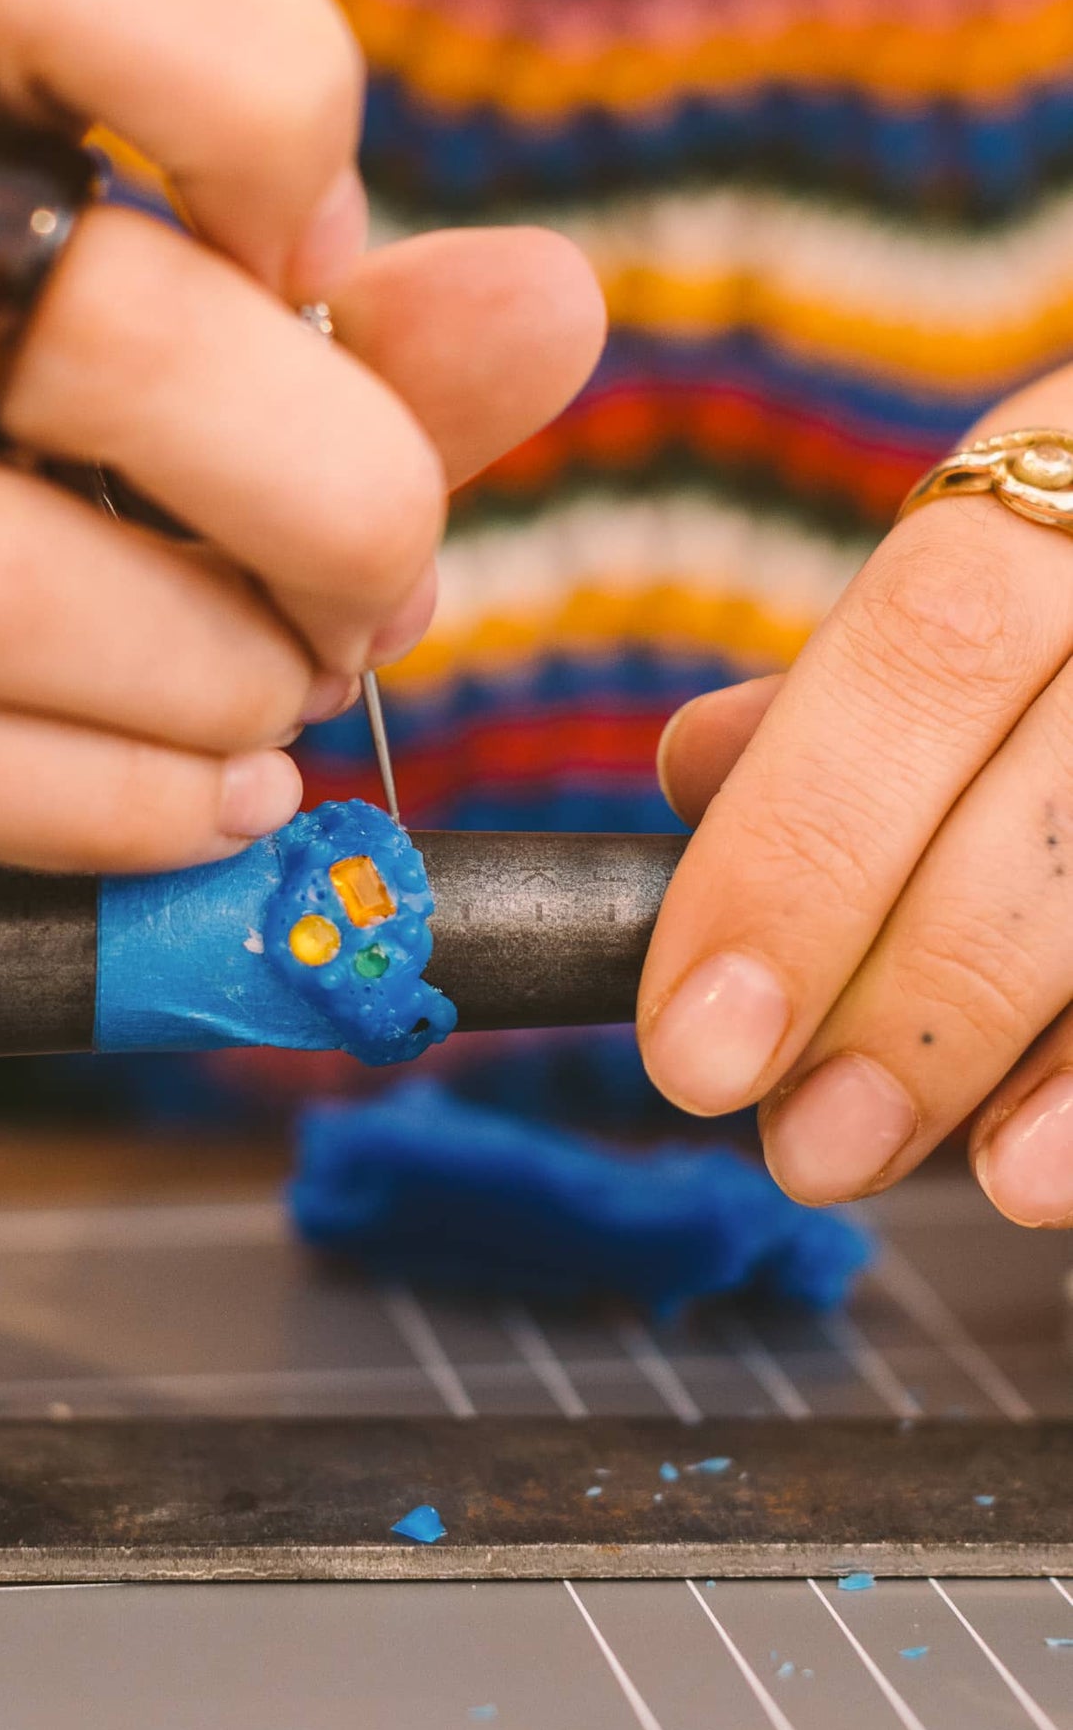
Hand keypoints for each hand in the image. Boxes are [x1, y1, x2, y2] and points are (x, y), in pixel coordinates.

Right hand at [0, 0, 603, 871]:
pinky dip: (111, 802)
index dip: (251, 111)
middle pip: (89, 326)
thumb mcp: (88, 391)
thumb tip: (547, 303)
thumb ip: (319, 356)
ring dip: (213, 675)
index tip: (312, 259)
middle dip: (330, 492)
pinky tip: (209, 806)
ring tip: (277, 709)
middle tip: (376, 588)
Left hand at [648, 363, 1072, 1228]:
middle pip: (1056, 793)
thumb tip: (696, 770)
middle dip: (912, 995)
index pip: (917, 654)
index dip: (794, 858)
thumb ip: (865, 680)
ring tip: (954, 1176)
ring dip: (1051, 1059)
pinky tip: (1053, 1166)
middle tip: (801, 1145)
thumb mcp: (1004, 553)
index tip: (692, 1036)